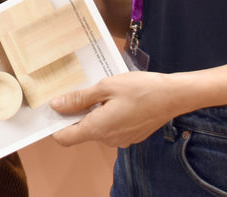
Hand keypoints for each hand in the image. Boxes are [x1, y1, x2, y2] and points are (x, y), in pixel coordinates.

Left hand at [50, 70, 180, 148]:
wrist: (173, 96)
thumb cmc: (140, 89)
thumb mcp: (105, 87)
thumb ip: (79, 99)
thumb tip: (56, 106)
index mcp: (98, 128)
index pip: (65, 138)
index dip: (55, 125)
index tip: (53, 109)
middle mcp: (108, 139)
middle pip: (81, 130)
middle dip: (77, 113)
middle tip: (81, 90)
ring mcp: (121, 140)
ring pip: (97, 128)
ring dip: (94, 112)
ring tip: (103, 92)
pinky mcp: (131, 136)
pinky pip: (111, 128)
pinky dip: (107, 115)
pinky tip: (116, 99)